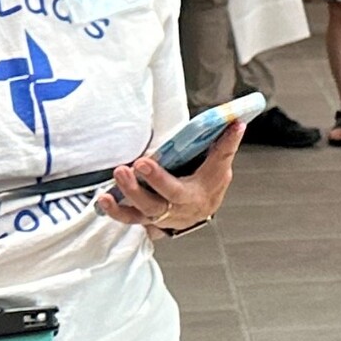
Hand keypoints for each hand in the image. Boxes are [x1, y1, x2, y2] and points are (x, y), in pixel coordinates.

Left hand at [97, 121, 244, 232]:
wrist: (201, 210)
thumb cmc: (209, 185)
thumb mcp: (220, 167)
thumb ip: (226, 146)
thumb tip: (236, 123)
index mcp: (192, 196)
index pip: (175, 189)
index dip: (158, 178)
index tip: (144, 162)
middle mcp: (173, 210)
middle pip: (152, 204)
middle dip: (135, 189)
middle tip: (123, 169)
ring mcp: (157, 216)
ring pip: (138, 214)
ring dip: (122, 200)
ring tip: (110, 184)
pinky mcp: (144, 218)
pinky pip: (128, 218)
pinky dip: (115, 211)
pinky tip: (103, 198)